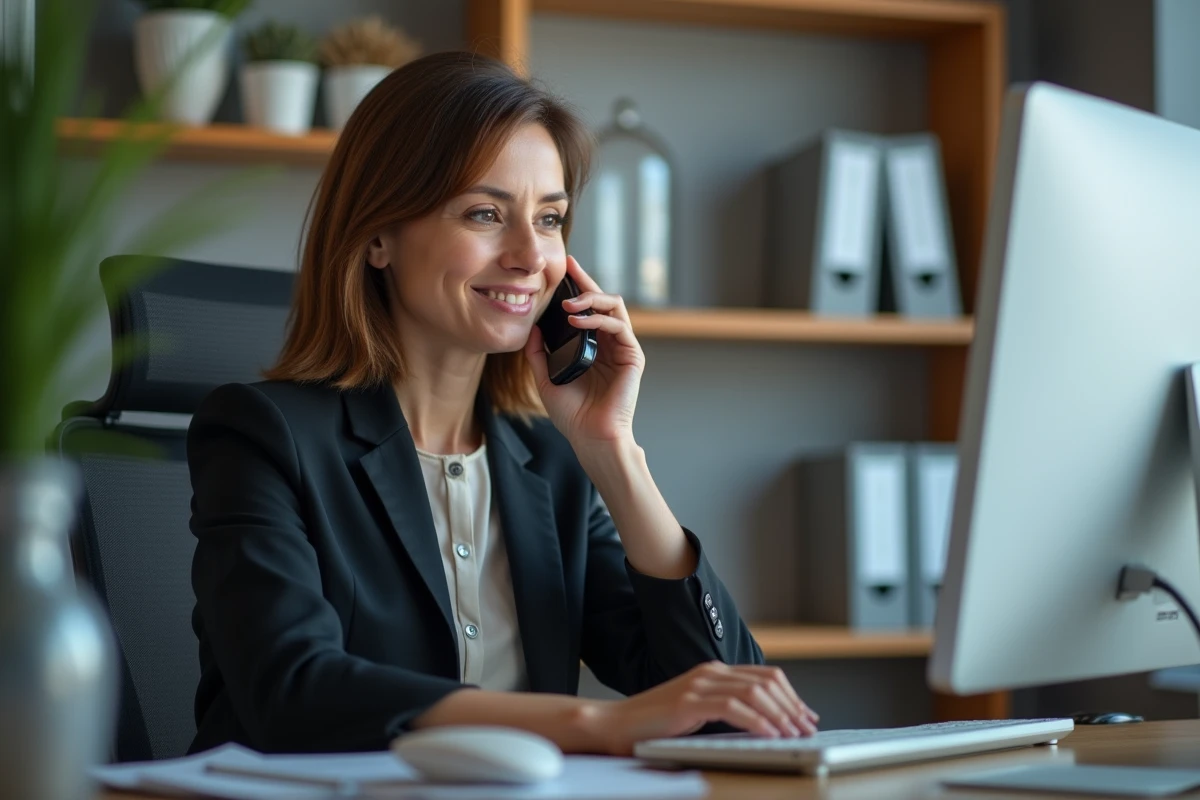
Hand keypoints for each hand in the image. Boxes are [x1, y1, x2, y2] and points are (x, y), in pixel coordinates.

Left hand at [524, 256, 644, 450]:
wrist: (590, 437)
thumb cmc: (572, 414)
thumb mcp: (545, 378)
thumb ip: (539, 353)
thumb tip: (532, 328)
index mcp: (591, 346)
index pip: (586, 309)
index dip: (577, 287)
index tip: (563, 269)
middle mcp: (609, 343)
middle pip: (602, 300)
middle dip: (586, 281)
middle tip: (569, 268)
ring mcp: (622, 348)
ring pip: (614, 306)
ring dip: (591, 299)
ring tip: (567, 304)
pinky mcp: (632, 356)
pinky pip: (619, 326)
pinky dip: (599, 319)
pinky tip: (578, 321)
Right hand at [589, 661, 818, 756]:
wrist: (616, 724)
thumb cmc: (655, 724)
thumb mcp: (698, 711)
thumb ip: (724, 708)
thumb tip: (764, 722)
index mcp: (714, 672)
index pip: (764, 677)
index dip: (791, 696)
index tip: (806, 716)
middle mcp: (710, 672)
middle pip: (766, 682)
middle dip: (792, 706)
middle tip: (807, 728)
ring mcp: (699, 684)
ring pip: (754, 693)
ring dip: (780, 715)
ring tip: (794, 734)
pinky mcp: (690, 701)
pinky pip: (733, 708)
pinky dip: (757, 721)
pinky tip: (770, 734)